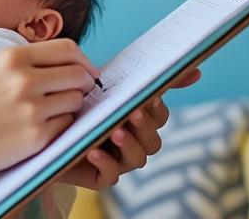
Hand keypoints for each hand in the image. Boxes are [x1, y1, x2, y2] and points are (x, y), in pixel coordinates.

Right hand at [0, 39, 99, 181]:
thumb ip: (28, 62)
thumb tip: (70, 64)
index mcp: (13, 57)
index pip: (68, 49)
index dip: (83, 61)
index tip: (86, 71)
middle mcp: (24, 79)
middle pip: (78, 74)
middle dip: (84, 83)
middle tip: (79, 92)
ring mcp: (31, 109)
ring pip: (76, 100)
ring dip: (71, 106)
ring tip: (54, 111)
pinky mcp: (36, 137)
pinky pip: (66, 125)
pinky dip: (61, 126)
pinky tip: (42, 127)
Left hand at [57, 66, 201, 188]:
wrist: (52, 127)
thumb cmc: (87, 105)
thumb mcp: (112, 87)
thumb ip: (148, 79)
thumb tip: (196, 71)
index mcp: (141, 121)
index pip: (160, 116)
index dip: (156, 107)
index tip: (150, 94)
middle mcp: (135, 143)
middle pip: (152, 140)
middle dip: (143, 126)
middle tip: (131, 111)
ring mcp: (120, 161)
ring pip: (137, 159)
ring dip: (128, 144)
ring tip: (114, 130)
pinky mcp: (101, 176)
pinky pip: (110, 176)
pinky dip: (105, 163)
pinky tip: (93, 150)